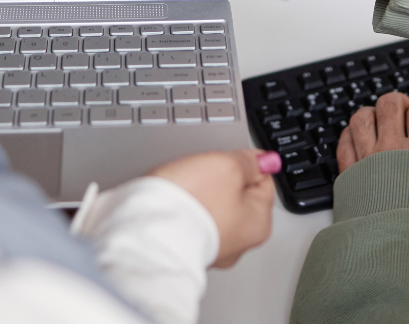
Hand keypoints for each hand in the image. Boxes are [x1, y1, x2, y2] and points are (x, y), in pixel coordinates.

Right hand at [149, 149, 274, 267]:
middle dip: (219, 181)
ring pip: (210, 207)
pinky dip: (182, 208)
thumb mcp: (229, 165)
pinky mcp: (183, 249)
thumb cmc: (190, 204)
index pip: (263, 182)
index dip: (245, 164)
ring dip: (198, 194)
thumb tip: (263, 160)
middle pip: (235, 196)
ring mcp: (209, 249)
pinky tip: (172, 203)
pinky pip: (189, 220)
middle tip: (203, 175)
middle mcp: (237, 244)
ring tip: (184, 189)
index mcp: (258, 225)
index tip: (228, 159)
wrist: (145, 232)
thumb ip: (249, 162)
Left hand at [338, 91, 408, 186]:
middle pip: (389, 106)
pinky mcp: (349, 176)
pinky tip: (355, 137)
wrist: (401, 249)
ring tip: (377, 118)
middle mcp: (392, 149)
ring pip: (362, 119)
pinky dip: (349, 135)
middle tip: (404, 109)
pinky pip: (344, 144)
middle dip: (398, 102)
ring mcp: (367, 160)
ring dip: (370, 113)